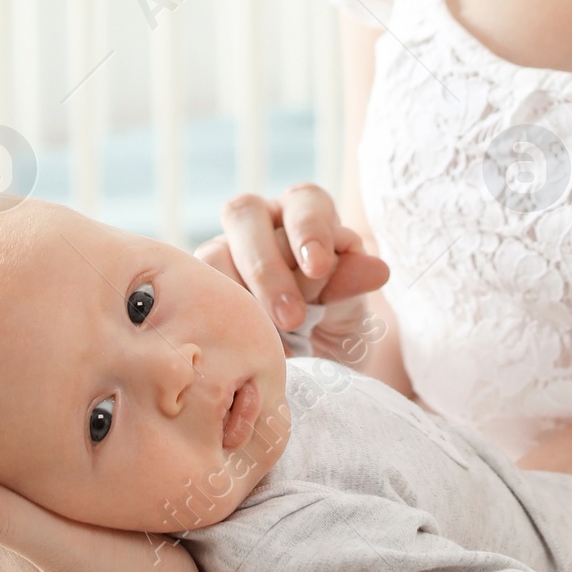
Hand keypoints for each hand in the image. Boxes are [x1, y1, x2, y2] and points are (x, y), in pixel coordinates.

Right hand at [198, 185, 389, 362]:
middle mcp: (262, 222)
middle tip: (291, 318)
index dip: (310, 230)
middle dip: (267, 266)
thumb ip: (352, 287)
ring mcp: (225, 250)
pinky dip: (216, 313)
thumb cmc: (332, 327)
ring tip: (267, 338)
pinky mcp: (200, 284)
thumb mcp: (350, 313)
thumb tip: (377, 268)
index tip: (319, 267)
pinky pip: (195, 288)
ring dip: (240, 295)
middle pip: (246, 214)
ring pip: (215, 252)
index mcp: (306, 214)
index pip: (306, 203)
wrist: (305, 368)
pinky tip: (238, 341)